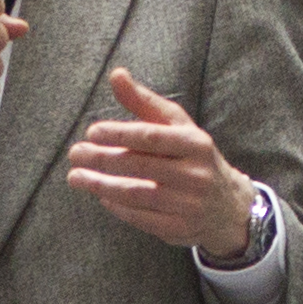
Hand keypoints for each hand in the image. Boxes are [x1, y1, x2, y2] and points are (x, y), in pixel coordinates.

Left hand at [65, 68, 258, 258]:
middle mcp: (195, 174)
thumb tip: (116, 74)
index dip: (120, 134)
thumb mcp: (177, 126)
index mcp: (196, 144)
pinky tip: (101, 195)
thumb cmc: (193, 157)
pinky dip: (117, 206)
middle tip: (75, 154)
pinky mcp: (179, 229)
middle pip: (140, 166)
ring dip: (101, 185)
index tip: (92, 131)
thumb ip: (144, 102)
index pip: (153, 137)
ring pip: (137, 194)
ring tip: (76, 177)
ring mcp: (188, 205)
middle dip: (103, 159)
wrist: (228, 205)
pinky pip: (141, 218)